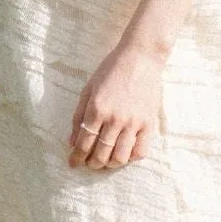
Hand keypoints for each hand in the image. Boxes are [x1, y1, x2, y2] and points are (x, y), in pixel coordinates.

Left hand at [68, 42, 163, 171]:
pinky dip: (130, 158)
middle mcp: (115, 119)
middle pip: (101, 153)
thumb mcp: (88, 88)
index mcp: (97, 108)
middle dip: (92, 163)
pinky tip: (124, 154)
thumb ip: (79, 115)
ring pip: (120, 157)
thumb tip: (71, 140)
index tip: (73, 163)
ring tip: (105, 161)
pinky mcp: (149, 124)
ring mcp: (133, 123)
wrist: (140, 57)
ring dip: (110, 164)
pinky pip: (140, 152)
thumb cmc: (111, 70)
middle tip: (89, 163)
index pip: (84, 142)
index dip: (77, 156)